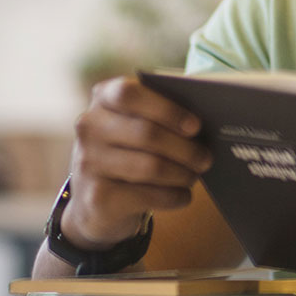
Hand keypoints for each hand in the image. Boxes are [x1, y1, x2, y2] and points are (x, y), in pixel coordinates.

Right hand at [61, 76, 212, 248]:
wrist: (95, 201)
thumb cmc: (129, 152)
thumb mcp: (135, 125)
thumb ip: (160, 115)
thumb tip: (206, 123)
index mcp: (103, 99)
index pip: (129, 94)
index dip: (166, 109)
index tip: (196, 126)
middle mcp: (89, 128)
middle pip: (147, 134)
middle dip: (185, 149)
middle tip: (206, 159)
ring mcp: (88, 163)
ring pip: (151, 166)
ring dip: (182, 174)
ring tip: (194, 176)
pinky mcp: (97, 197)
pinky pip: (148, 196)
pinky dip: (174, 196)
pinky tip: (182, 195)